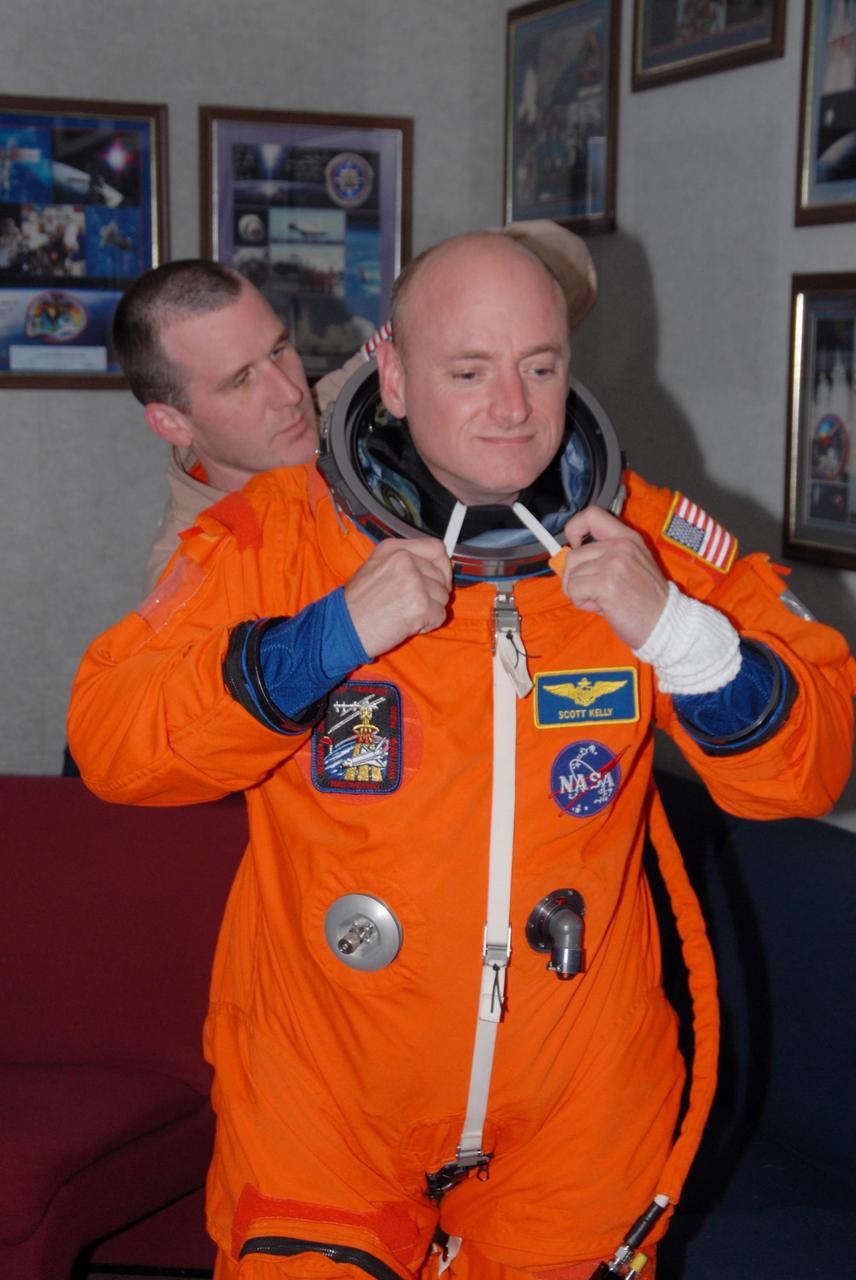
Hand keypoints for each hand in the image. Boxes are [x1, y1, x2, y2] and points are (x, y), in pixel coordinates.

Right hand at [344, 537, 451, 657]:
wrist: (342, 627)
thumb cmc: (357, 605)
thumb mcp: (377, 568)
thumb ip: (406, 564)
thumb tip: (437, 569)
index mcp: (394, 549)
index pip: (436, 548)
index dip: (442, 566)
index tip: (438, 579)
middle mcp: (404, 560)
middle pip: (442, 576)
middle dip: (433, 594)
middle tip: (411, 605)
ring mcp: (413, 581)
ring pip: (443, 597)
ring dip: (430, 610)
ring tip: (404, 614)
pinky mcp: (420, 605)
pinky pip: (441, 616)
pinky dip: (428, 625)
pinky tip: (407, 625)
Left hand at [557, 506, 668, 649]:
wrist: (664, 622)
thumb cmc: (646, 600)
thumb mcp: (634, 564)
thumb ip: (606, 554)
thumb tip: (571, 557)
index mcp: (628, 538)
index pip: (592, 515)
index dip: (575, 528)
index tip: (575, 545)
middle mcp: (620, 546)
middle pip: (574, 555)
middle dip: (576, 578)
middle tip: (596, 592)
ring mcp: (614, 563)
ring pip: (571, 574)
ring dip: (580, 593)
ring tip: (602, 601)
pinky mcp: (606, 583)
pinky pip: (574, 589)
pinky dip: (582, 602)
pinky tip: (602, 607)